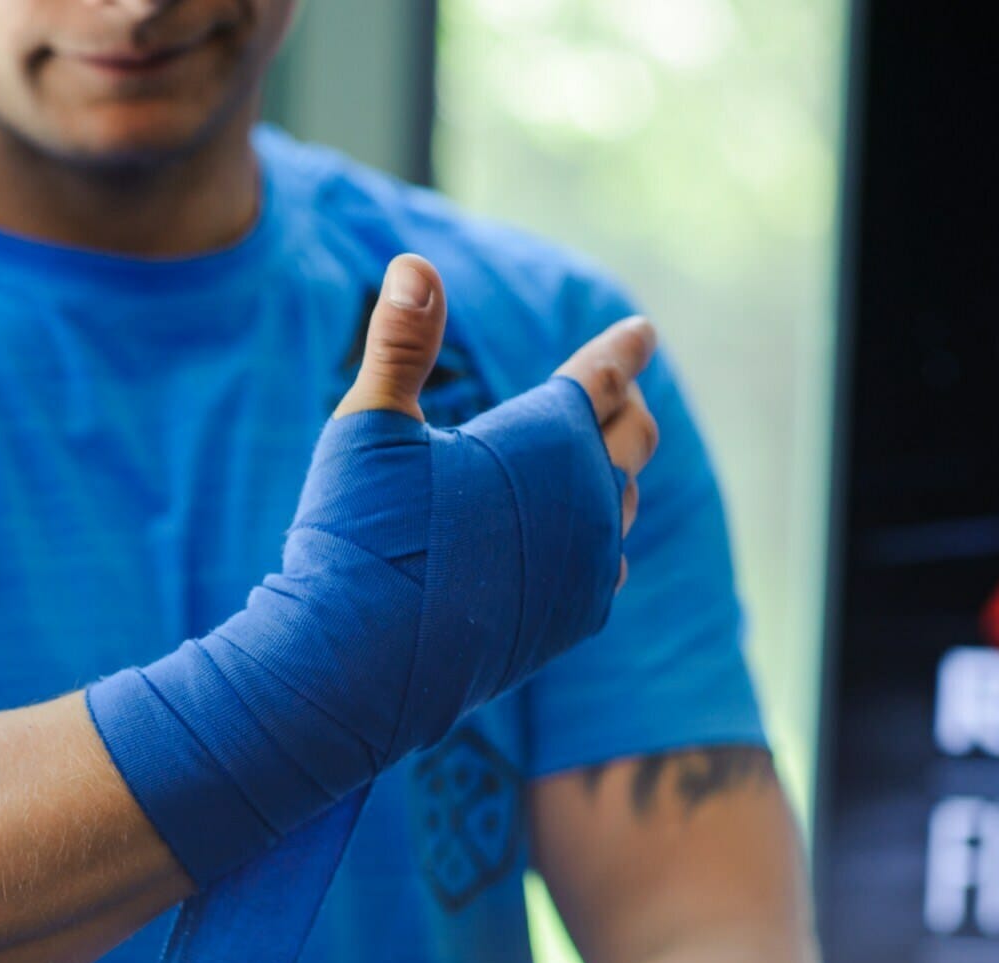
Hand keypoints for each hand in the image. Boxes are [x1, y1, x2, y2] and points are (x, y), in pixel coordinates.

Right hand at [333, 254, 658, 592]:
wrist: (360, 665)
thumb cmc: (357, 536)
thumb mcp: (369, 424)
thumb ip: (401, 343)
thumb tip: (416, 262)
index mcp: (545, 439)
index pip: (602, 377)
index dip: (622, 349)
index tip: (641, 332)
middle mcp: (584, 500)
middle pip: (632, 437)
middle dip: (626, 406)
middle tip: (623, 389)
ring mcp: (585, 567)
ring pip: (622, 504)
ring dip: (614, 474)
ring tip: (603, 460)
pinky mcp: (571, 622)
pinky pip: (606, 568)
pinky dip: (598, 539)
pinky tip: (582, 542)